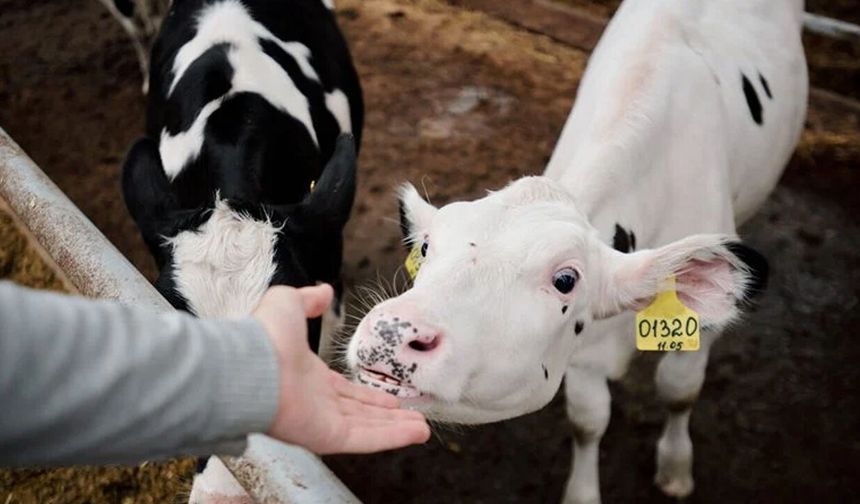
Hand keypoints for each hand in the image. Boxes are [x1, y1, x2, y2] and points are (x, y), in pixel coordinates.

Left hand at [253, 284, 430, 453]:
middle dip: (388, 416)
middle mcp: (316, 403)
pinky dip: (392, 438)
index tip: (390, 397)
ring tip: (424, 429)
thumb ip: (309, 299)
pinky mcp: (327, 436)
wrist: (251, 363)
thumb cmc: (265, 335)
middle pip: (360, 413)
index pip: (344, 392)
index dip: (369, 395)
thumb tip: (324, 291)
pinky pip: (366, 439)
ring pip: (368, 428)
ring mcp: (322, 422)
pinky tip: (416, 432)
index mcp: (308, 378)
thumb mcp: (288, 303)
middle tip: (413, 416)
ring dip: (396, 429)